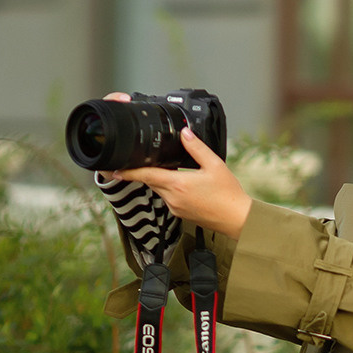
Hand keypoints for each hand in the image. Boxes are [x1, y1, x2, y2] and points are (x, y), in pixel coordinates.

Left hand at [114, 124, 252, 239]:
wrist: (237, 219)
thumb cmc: (228, 195)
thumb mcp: (214, 165)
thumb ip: (196, 148)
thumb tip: (185, 133)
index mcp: (178, 184)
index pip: (147, 175)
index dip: (129, 172)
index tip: (114, 170)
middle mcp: (173, 198)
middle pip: (151, 181)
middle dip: (144, 171)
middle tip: (137, 162)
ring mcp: (176, 208)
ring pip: (160, 190)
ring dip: (160, 179)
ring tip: (171, 170)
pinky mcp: (181, 214)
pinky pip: (169, 198)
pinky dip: (170, 189)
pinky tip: (183, 184)